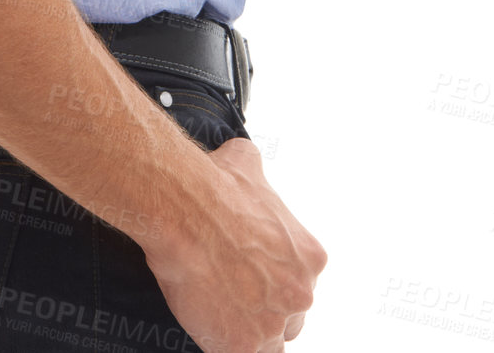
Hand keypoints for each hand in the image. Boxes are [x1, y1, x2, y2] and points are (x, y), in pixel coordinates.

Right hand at [143, 135, 327, 352]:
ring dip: (250, 334)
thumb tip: (245, 159)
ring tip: (223, 318)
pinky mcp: (242, 346)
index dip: (275, 280)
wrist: (183, 209)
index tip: (251, 273)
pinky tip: (208, 327)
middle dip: (267, 310)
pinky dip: (225, 345)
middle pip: (291, 317)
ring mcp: (273, 323)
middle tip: (236, 296)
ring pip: (270, 344)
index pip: (300, 282)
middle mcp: (301, 293)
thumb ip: (257, 172)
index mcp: (310, 257)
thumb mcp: (246, 162)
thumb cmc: (214, 184)